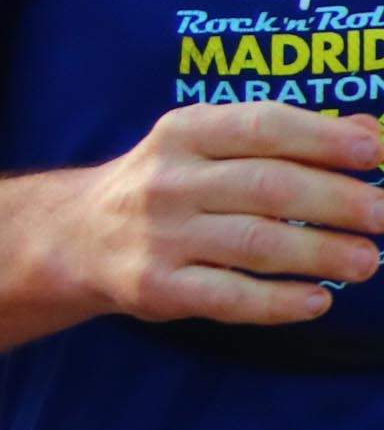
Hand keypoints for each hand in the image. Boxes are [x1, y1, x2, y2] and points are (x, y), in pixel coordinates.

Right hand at [65, 102, 383, 324]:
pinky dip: (278, 302)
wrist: (75, 237)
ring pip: (255, 244)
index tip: (375, 155)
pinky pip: (227, 298)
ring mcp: (158, 236)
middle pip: (267, 187)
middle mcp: (167, 181)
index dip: (323, 139)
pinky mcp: (154, 287)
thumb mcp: (209, 145)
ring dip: (321, 254)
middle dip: (338, 203)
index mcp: (183, 132)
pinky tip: (317, 302)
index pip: (262, 127)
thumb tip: (369, 134)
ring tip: (368, 262)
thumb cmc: (167, 186)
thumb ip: (286, 136)